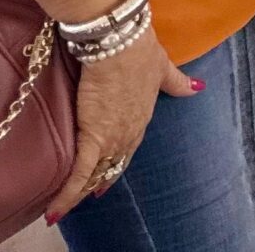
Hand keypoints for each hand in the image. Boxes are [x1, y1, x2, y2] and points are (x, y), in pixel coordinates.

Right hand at [46, 33, 194, 223]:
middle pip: (115, 162)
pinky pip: (80, 172)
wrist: (120, 44)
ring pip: (97, 172)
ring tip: (65, 206)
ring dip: (81, 190)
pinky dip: (68, 194)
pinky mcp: (94, 136)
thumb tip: (199, 87)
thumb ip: (177, 82)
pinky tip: (56, 211)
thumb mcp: (163, 68)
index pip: (131, 145)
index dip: (121, 159)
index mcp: (143, 116)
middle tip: (89, 193)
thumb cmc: (140, 49)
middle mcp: (130, 131)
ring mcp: (113, 136)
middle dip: (101, 178)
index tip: (110, 173)